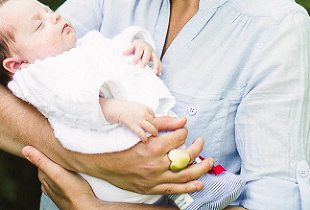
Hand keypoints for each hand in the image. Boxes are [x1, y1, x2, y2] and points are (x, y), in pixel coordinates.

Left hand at [23, 145, 99, 209]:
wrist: (85, 208)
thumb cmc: (73, 190)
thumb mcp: (57, 172)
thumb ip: (41, 161)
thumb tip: (24, 149)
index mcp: (43, 176)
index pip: (40, 157)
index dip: (45, 148)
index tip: (50, 139)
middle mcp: (47, 183)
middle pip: (47, 164)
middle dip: (51, 156)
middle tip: (60, 145)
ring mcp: (55, 188)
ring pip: (54, 172)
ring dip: (58, 165)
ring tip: (66, 156)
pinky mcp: (64, 192)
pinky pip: (61, 179)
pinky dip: (63, 173)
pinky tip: (70, 171)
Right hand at [80, 116, 213, 195]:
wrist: (100, 161)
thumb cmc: (120, 143)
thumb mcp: (140, 130)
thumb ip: (162, 124)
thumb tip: (183, 121)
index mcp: (153, 147)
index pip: (180, 138)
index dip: (184, 132)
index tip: (184, 131)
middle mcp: (155, 165)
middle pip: (186, 157)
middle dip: (197, 147)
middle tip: (201, 141)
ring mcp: (153, 179)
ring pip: (185, 175)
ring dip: (200, 168)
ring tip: (209, 161)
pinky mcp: (150, 188)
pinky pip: (174, 190)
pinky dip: (189, 188)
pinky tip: (200, 184)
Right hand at [115, 101, 157, 142]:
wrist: (118, 109)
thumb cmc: (127, 108)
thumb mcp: (138, 106)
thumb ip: (144, 111)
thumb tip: (149, 117)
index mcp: (145, 108)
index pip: (154, 115)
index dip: (154, 120)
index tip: (153, 124)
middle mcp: (144, 114)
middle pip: (154, 122)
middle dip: (156, 127)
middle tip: (156, 131)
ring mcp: (139, 120)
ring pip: (151, 128)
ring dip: (154, 132)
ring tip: (154, 135)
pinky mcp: (134, 126)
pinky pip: (142, 134)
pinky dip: (145, 138)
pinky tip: (145, 141)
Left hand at [123, 40, 161, 74]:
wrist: (143, 43)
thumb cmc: (136, 47)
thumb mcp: (132, 47)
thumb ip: (128, 50)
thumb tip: (123, 53)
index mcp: (141, 46)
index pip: (138, 51)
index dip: (136, 57)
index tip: (133, 63)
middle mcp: (148, 48)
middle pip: (147, 53)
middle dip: (145, 60)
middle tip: (142, 67)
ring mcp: (153, 53)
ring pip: (156, 58)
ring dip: (156, 65)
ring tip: (155, 72)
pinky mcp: (156, 57)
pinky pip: (159, 62)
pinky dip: (159, 67)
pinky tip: (159, 73)